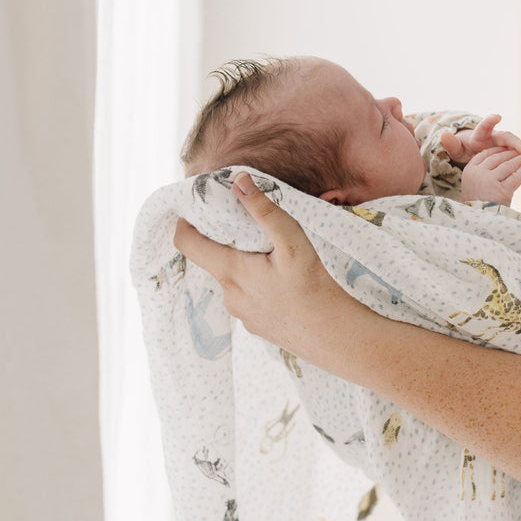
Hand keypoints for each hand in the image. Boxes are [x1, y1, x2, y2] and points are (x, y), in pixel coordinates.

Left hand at [172, 173, 366, 360]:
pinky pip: (248, 299)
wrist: (335, 337)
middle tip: (252, 231)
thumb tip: (239, 182)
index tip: (197, 210)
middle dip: (227, 243)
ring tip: (276, 260)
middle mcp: (229, 296)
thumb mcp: (294, 243)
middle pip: (214, 260)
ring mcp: (242, 315)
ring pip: (234, 281)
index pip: (186, 244)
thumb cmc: (315, 288)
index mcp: (231, 272)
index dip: (185, 223)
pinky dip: (259, 287)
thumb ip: (265, 211)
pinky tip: (285, 287)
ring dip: (246, 266)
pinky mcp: (257, 327)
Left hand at [441, 114, 520, 169]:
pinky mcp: (511, 153)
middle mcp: (496, 137)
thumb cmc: (464, 148)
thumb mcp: (456, 148)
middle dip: (516, 143)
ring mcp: (505, 145)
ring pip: (519, 147)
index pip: (485, 126)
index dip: (490, 121)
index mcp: (481, 135)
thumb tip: (443, 135)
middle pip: (507, 137)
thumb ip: (451, 143)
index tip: (497, 116)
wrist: (474, 149)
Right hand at [460, 147, 520, 205]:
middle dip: (513, 152)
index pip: (487, 154)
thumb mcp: (475, 184)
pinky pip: (516, 176)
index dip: (499, 149)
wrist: (480, 222)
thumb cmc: (479, 204)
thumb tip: (501, 155)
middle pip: (499, 157)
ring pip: (508, 165)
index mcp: (469, 170)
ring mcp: (489, 181)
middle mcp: (478, 173)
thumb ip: (484, 170)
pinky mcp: (502, 191)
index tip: (509, 148)